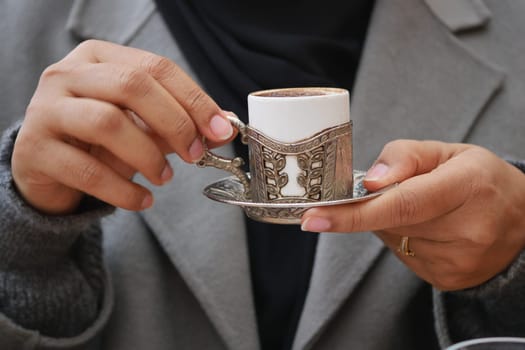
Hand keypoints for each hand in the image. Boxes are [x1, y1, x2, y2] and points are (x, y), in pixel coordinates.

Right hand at [12, 40, 234, 213]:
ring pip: (107, 123)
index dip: (194, 99)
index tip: (220, 130)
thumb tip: (223, 129)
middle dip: (174, 122)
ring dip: (148, 155)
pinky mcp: (34, 150)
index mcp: (99, 58)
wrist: (47, 166)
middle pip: (132, 86)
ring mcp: (46, 110)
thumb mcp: (141, 124)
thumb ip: (178, 121)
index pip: (156, 67)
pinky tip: (142, 200)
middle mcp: (68, 75)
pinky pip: (87, 170)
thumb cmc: (99, 139)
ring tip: (165, 178)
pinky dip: (123, 190)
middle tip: (195, 155)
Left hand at [301, 140, 524, 289]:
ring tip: (421, 207)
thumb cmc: (479, 179)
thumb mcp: (447, 151)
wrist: (521, 220)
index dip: (354, 213)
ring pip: (393, 240)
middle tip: (383, 193)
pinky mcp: (449, 279)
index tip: (313, 218)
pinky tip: (428, 227)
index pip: (403, 204)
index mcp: (469, 186)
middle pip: (391, 222)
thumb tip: (370, 183)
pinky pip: (403, 256)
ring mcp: (459, 261)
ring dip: (390, 222)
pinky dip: (402, 238)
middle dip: (372, 207)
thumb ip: (404, 157)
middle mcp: (469, 229)